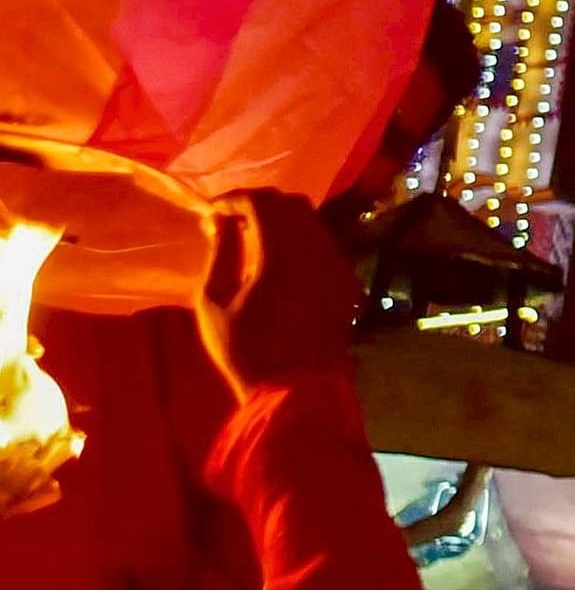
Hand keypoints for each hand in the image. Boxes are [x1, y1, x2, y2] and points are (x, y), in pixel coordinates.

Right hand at [195, 190, 364, 396]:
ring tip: (250, 238)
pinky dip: (300, 240)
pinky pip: (324, 245)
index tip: (212, 210)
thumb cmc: (246, 351)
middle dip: (259, 205)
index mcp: (283, 255)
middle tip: (230, 221)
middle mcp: (319, 251)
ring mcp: (338, 265)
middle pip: (292, 205)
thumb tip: (222, 220)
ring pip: (312, 223)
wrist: (298, 390)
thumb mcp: (214, 303)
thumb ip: (221, 253)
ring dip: (282, 221)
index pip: (263, 203)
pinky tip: (277, 259)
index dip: (235, 199)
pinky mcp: (347, 281)